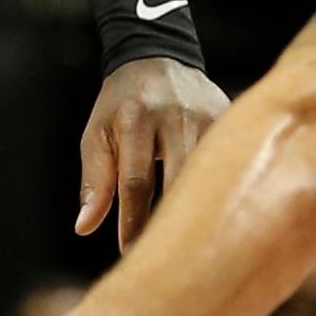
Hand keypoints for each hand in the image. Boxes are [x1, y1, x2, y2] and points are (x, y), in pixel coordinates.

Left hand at [81, 55, 229, 247]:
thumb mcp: (96, 135)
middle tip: (162, 256)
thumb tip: (84, 227)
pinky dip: (219, 188)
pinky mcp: (231, 118)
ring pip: (210, 174)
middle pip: (178, 182)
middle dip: (168, 221)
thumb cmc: (120, 106)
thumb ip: (94, 181)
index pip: (136, 182)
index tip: (129, 251)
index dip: (133, 221)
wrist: (158, 58)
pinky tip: (214, 213)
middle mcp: (176, 116)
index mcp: (136, 119)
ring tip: (188, 241)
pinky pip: (229, 160)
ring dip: (198, 210)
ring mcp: (209, 116)